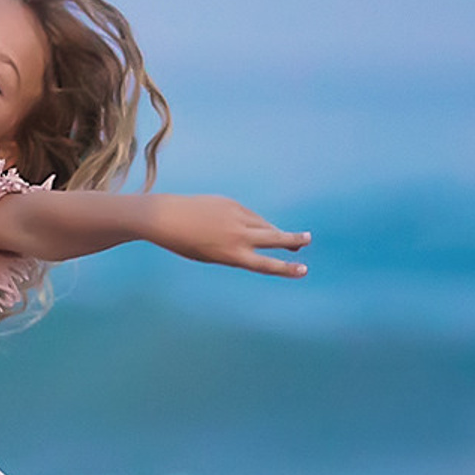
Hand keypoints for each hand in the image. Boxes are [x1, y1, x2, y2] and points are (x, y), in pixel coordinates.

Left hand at [151, 194, 310, 277]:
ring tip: (293, 240)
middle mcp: (238, 236)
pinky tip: (254, 228)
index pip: (266, 264)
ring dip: (277, 233)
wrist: (167, 218)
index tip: (303, 270)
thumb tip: (262, 233)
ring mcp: (237, 217)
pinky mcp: (232, 204)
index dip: (286, 268)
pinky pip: (250, 216)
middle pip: (274, 238)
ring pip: (264, 225)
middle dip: (293, 240)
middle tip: (307, 239)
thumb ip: (238, 248)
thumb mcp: (213, 255)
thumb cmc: (187, 242)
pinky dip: (255, 223)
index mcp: (233, 256)